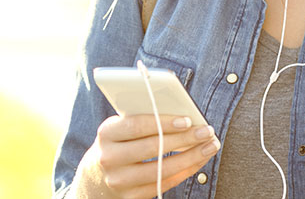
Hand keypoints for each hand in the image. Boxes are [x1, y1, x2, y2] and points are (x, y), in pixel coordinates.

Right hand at [76, 114, 220, 197]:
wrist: (95, 178)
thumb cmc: (119, 143)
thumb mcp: (122, 128)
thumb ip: (145, 119)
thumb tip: (184, 115)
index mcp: (107, 133)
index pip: (138, 125)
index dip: (164, 122)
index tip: (188, 120)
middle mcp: (109, 158)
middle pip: (153, 148)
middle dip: (184, 139)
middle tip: (207, 131)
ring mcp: (119, 180)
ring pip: (161, 170)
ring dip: (191, 157)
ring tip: (209, 147)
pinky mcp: (130, 197)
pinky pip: (163, 185)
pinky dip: (184, 172)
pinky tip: (198, 161)